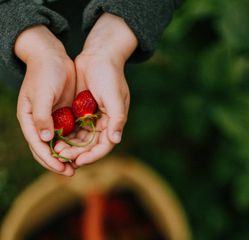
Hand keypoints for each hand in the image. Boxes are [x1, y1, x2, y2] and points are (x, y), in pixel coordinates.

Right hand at [15, 25, 75, 175]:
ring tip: (79, 164)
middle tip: (72, 171)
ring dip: (68, 154)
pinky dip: (74, 141)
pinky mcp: (63, 114)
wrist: (53, 57)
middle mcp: (39, 122)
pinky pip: (69, 132)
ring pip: (59, 142)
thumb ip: (42, 116)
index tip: (62, 169)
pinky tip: (84, 147)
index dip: (49, 159)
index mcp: (29, 119)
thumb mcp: (42, 94)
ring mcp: (51, 119)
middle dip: (59, 161)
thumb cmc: (44, 73)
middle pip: (47, 148)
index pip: (37, 145)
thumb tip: (44, 139)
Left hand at [54, 13, 136, 165]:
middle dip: (78, 152)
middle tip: (62, 156)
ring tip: (56, 150)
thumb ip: (117, 118)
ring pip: (81, 138)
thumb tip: (116, 140)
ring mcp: (92, 117)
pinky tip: (55, 137)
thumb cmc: (109, 75)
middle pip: (91, 145)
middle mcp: (104, 122)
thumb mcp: (114, 96)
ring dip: (70, 145)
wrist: (98, 56)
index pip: (105, 145)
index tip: (79, 161)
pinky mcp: (81, 111)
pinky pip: (73, 127)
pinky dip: (66, 134)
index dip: (93, 155)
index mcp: (114, 121)